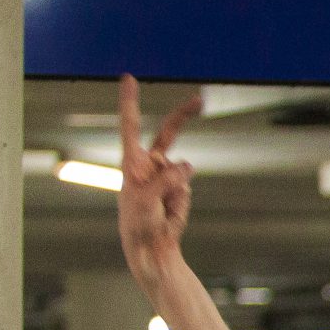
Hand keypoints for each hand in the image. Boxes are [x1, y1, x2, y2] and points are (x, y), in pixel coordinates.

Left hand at [116, 74, 201, 272]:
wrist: (150, 250)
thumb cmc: (138, 224)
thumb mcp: (146, 201)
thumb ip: (167, 180)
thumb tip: (189, 166)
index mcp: (131, 164)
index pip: (131, 127)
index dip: (130, 103)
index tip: (129, 79)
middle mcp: (148, 166)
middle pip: (168, 134)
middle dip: (183, 117)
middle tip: (200, 100)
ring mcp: (165, 177)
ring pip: (183, 171)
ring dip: (177, 189)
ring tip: (161, 211)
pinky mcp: (178, 191)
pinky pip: (188, 188)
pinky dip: (182, 202)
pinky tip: (169, 215)